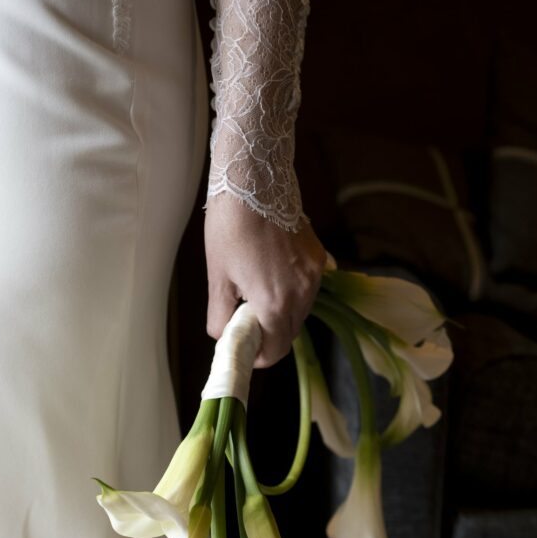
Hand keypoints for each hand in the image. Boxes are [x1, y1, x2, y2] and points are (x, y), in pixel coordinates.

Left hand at [204, 191, 327, 367]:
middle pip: (289, 334)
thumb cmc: (230, 227)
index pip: (276, 351)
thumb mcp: (217, 278)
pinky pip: (308, 288)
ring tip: (256, 292)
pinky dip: (292, 291)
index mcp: (275, 304)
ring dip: (281, 313)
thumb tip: (222, 335)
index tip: (246, 349)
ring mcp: (314, 276)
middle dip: (269, 335)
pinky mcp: (319, 258)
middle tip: (246, 321)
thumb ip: (220, 316)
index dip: (259, 357)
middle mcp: (302, 294)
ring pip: (300, 312)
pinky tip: (272, 273)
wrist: (255, 180)